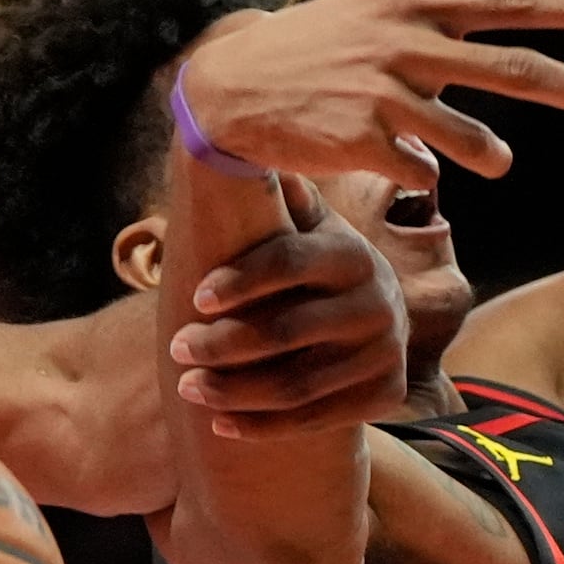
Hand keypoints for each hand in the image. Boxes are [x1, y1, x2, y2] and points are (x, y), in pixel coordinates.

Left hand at [161, 179, 409, 439]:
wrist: (374, 319)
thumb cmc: (314, 266)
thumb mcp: (305, 226)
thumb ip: (272, 199)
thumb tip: (226, 137)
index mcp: (351, 252)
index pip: (290, 262)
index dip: (242, 279)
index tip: (196, 296)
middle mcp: (379, 300)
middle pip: (288, 330)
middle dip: (223, 343)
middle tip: (176, 347)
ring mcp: (386, 350)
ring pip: (297, 383)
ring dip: (234, 391)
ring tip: (188, 387)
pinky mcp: (386, 393)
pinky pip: (316, 420)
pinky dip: (263, 426)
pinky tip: (220, 423)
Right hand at [172, 0, 563, 190]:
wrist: (229, 88)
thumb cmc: (310, 43)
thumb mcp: (370, 5)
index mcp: (420, 7)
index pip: (516, 4)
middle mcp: (410, 44)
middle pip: (516, 69)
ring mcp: (385, 95)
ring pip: (473, 140)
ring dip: (493, 156)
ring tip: (495, 161)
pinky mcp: (360, 142)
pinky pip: (422, 173)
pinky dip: (426, 174)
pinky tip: (406, 168)